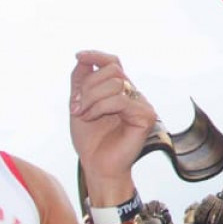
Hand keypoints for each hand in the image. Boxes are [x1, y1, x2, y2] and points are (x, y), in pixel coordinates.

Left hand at [70, 51, 158, 199]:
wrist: (97, 167)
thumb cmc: (90, 140)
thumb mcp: (78, 104)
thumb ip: (80, 81)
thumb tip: (81, 58)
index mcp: (120, 91)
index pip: (113, 63)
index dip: (97, 56)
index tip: (78, 56)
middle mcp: (133, 95)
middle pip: (112, 71)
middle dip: (88, 86)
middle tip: (76, 106)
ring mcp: (142, 105)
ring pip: (116, 84)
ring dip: (92, 98)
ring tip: (83, 115)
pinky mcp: (146, 116)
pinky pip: (120, 100)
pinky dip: (100, 107)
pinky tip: (92, 117)